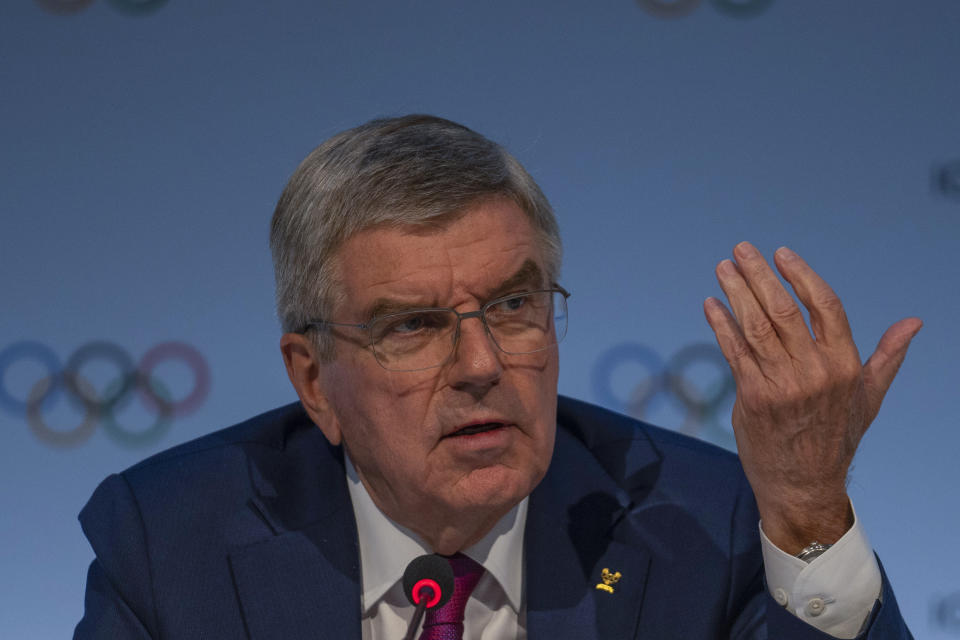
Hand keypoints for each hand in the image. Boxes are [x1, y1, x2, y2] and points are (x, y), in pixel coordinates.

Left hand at [703, 242, 921, 553]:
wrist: (803, 486)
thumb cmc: (836, 437)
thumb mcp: (869, 398)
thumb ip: (887, 357)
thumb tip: (914, 322)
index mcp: (844, 365)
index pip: (826, 306)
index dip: (802, 276)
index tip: (782, 254)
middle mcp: (814, 371)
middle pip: (783, 309)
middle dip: (759, 274)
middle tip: (741, 249)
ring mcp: (781, 384)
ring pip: (755, 326)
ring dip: (736, 293)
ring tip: (723, 268)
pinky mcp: (752, 397)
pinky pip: (734, 351)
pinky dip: (720, 324)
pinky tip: (710, 304)